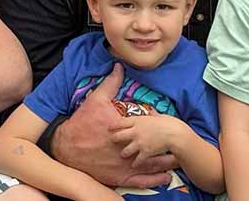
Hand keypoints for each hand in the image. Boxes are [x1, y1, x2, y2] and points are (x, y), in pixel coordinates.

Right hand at [52, 63, 175, 187]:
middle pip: (153, 148)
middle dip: (167, 146)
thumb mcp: (96, 99)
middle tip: (181, 145)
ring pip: (150, 165)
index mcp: (124, 128)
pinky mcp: (119, 176)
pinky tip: (164, 177)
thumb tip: (119, 66)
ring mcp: (123, 164)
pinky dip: (154, 180)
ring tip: (178, 160)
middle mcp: (127, 147)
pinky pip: (141, 181)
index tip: (172, 127)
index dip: (160, 128)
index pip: (148, 128)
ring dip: (165, 163)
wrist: (67, 147)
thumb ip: (110, 83)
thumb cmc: (82, 122)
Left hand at [109, 112, 189, 164]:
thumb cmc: (169, 123)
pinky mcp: (145, 153)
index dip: (113, 125)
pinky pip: (137, 160)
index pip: (120, 122)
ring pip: (125, 150)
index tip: (109, 127)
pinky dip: (135, 163)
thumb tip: (151, 111)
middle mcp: (135, 132)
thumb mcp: (158, 115)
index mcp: (137, 120)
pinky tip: (134, 164)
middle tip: (113, 141)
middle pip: (118, 136)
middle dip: (115, 139)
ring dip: (124, 152)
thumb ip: (152, 115)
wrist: (176, 135)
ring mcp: (139, 143)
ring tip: (123, 154)